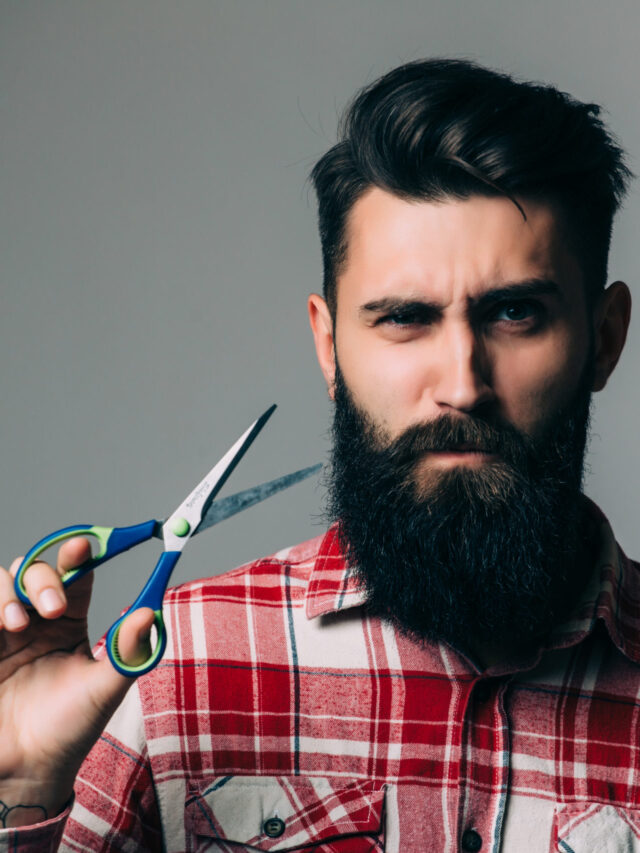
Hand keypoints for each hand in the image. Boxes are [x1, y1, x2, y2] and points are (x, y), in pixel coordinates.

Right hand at [0, 538, 153, 827]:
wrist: (25, 770)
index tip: (84, 546)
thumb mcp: (104, 688)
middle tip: (53, 608)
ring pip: (2, 581)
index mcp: (71, 622)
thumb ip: (128, 651)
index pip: (76, 575)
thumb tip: (152, 612)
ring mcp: (4, 631)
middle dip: (43, 579)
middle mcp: (37, 620)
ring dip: (8, 593)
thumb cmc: (70, 728)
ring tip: (17, 624)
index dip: (79, 555)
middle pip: (36, 571)